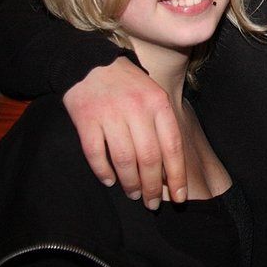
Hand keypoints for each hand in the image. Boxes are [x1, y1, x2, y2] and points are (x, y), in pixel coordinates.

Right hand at [62, 57, 186, 208]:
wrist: (90, 63)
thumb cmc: (129, 85)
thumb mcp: (154, 95)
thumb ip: (163, 126)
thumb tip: (172, 168)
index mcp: (158, 103)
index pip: (173, 146)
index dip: (178, 175)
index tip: (181, 197)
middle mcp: (136, 109)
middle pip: (149, 158)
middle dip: (154, 186)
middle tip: (152, 203)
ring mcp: (110, 114)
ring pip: (124, 160)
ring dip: (130, 183)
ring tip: (134, 194)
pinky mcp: (86, 119)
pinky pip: (96, 154)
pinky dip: (103, 171)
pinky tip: (110, 180)